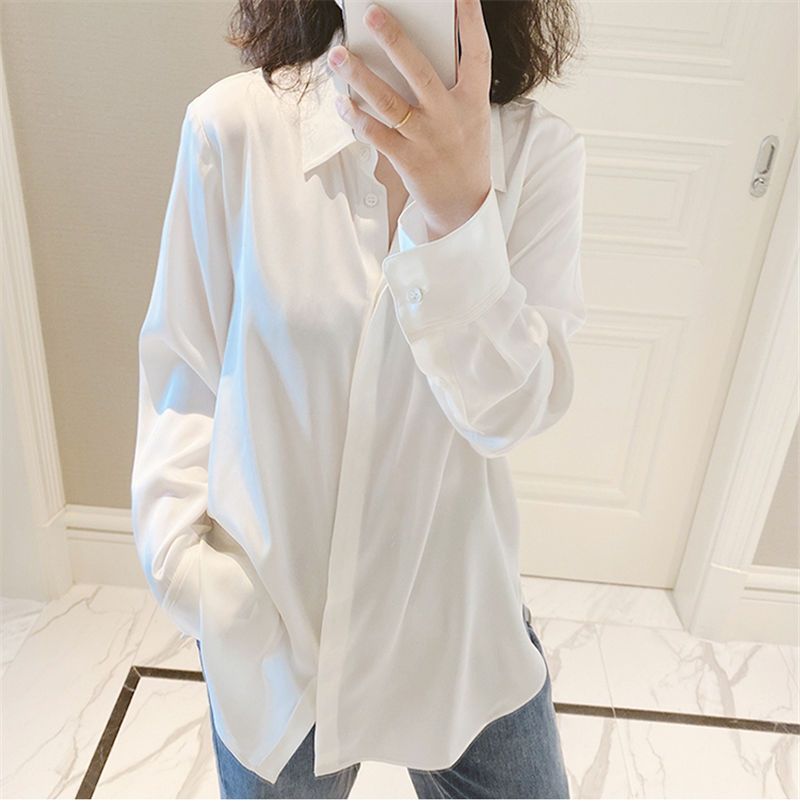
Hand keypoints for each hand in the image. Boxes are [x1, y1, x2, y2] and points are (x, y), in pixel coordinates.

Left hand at [328, 0, 492, 240]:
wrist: (462, 206)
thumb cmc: (464, 152)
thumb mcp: (470, 117)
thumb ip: (451, 86)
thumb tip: (410, 52)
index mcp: (473, 101)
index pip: (477, 53)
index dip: (472, 21)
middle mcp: (450, 117)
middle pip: (419, 71)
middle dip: (395, 39)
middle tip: (372, 13)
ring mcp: (427, 139)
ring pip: (388, 101)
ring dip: (359, 76)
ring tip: (338, 56)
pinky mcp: (407, 160)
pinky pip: (375, 134)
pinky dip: (356, 118)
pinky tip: (342, 102)